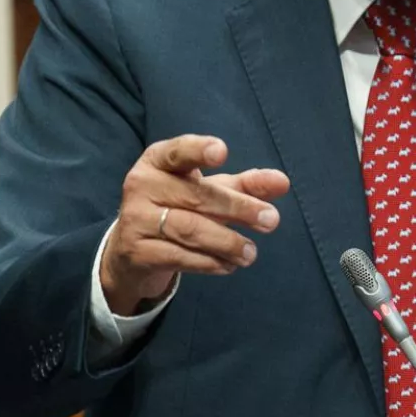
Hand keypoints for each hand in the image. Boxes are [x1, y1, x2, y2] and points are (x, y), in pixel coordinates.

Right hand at [100, 135, 290, 315]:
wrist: (132, 251)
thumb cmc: (179, 208)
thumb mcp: (212, 191)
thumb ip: (247, 185)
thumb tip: (283, 182)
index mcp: (158, 161)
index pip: (178, 151)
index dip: (198, 150)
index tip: (222, 152)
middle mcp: (141, 185)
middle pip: (196, 196)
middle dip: (238, 208)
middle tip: (271, 220)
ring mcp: (136, 219)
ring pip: (189, 229)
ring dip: (227, 242)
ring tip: (251, 253)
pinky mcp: (137, 252)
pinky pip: (179, 256)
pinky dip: (209, 262)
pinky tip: (228, 265)